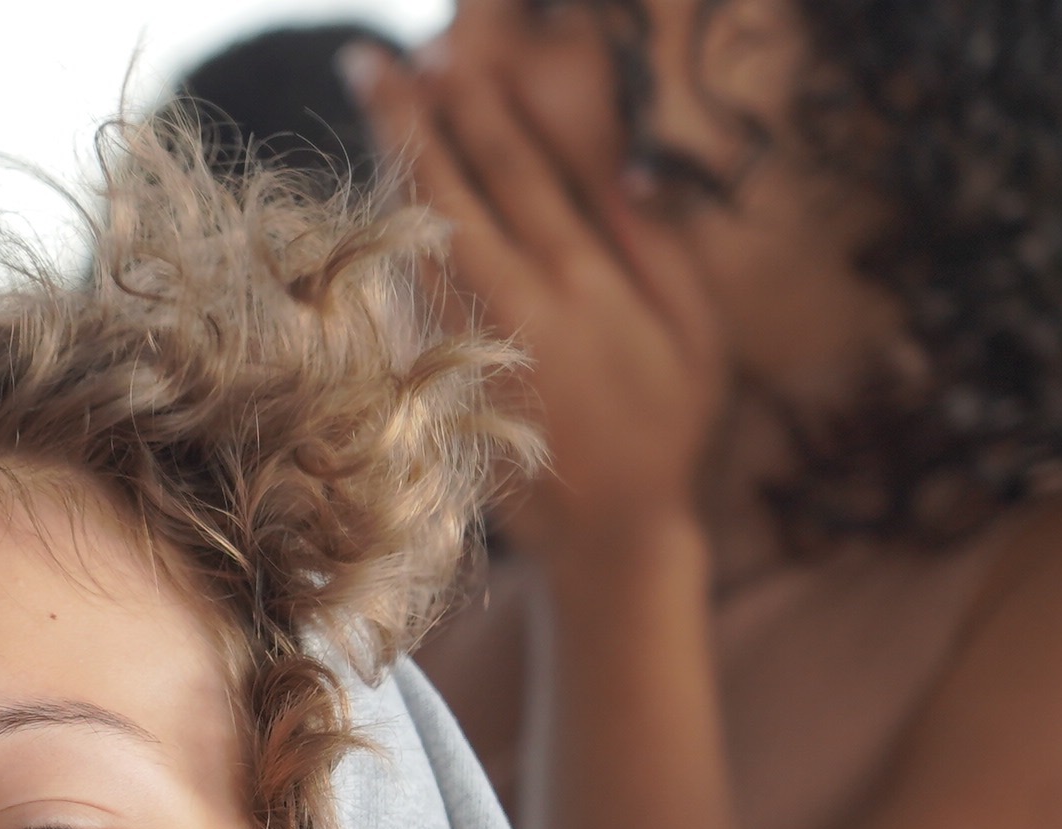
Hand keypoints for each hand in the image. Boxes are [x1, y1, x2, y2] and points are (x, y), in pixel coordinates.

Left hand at [357, 4, 729, 550]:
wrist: (613, 535)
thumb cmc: (669, 427)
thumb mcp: (695, 332)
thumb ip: (663, 247)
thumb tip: (630, 170)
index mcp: (587, 279)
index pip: (520, 171)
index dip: (479, 109)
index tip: (446, 60)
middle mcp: (521, 303)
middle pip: (452, 190)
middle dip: (408, 121)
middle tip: (366, 60)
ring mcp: (474, 346)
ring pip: (418, 237)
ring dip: (390, 168)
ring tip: (365, 104)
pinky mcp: (443, 384)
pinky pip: (406, 299)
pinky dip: (387, 240)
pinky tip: (373, 196)